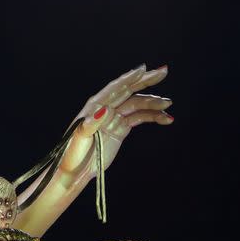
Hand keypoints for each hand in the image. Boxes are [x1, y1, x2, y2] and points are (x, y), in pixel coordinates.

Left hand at [58, 64, 172, 179]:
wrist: (76, 171)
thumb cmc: (71, 154)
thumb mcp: (78, 138)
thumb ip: (90, 124)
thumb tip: (104, 111)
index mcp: (94, 107)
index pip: (114, 89)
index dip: (129, 78)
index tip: (143, 69)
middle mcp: (105, 109)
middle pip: (128, 91)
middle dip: (145, 81)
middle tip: (163, 72)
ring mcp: (114, 119)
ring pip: (137, 105)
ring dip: (153, 103)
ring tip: (168, 104)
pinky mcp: (121, 129)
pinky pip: (139, 119)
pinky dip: (153, 117)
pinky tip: (165, 119)